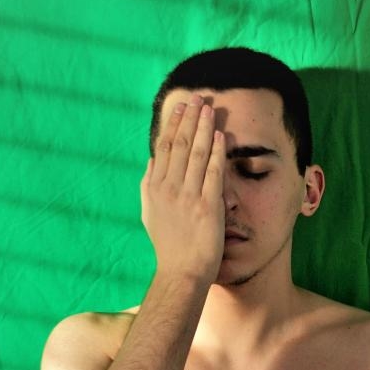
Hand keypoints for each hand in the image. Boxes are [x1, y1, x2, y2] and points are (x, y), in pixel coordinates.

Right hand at [140, 95, 225, 283]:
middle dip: (189, 118)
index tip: (181, 107)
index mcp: (154, 188)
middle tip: (198, 97)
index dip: (173, 125)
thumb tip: (152, 161)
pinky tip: (220, 136)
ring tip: (210, 108)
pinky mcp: (206, 206)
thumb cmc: (170, 246)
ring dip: (203, 128)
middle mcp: (168, 189)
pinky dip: (215, 152)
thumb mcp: (151, 213)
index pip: (163, 148)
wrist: (181, 272)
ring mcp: (187, 197)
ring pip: (195, 153)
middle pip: (179, 145)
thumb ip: (150, 185)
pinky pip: (212, 172)